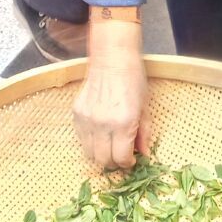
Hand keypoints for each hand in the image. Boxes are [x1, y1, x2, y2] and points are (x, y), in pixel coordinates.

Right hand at [73, 13, 150, 168]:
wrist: (112, 58)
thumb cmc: (133, 80)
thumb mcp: (145, 108)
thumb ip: (144, 134)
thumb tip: (144, 154)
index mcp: (124, 123)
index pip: (121, 158)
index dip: (128, 163)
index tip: (132, 159)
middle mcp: (103, 124)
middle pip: (104, 160)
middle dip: (114, 162)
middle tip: (121, 154)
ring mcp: (87, 119)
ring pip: (89, 153)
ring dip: (101, 154)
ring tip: (110, 145)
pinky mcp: (76, 114)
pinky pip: (81, 139)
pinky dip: (90, 142)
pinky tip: (100, 133)